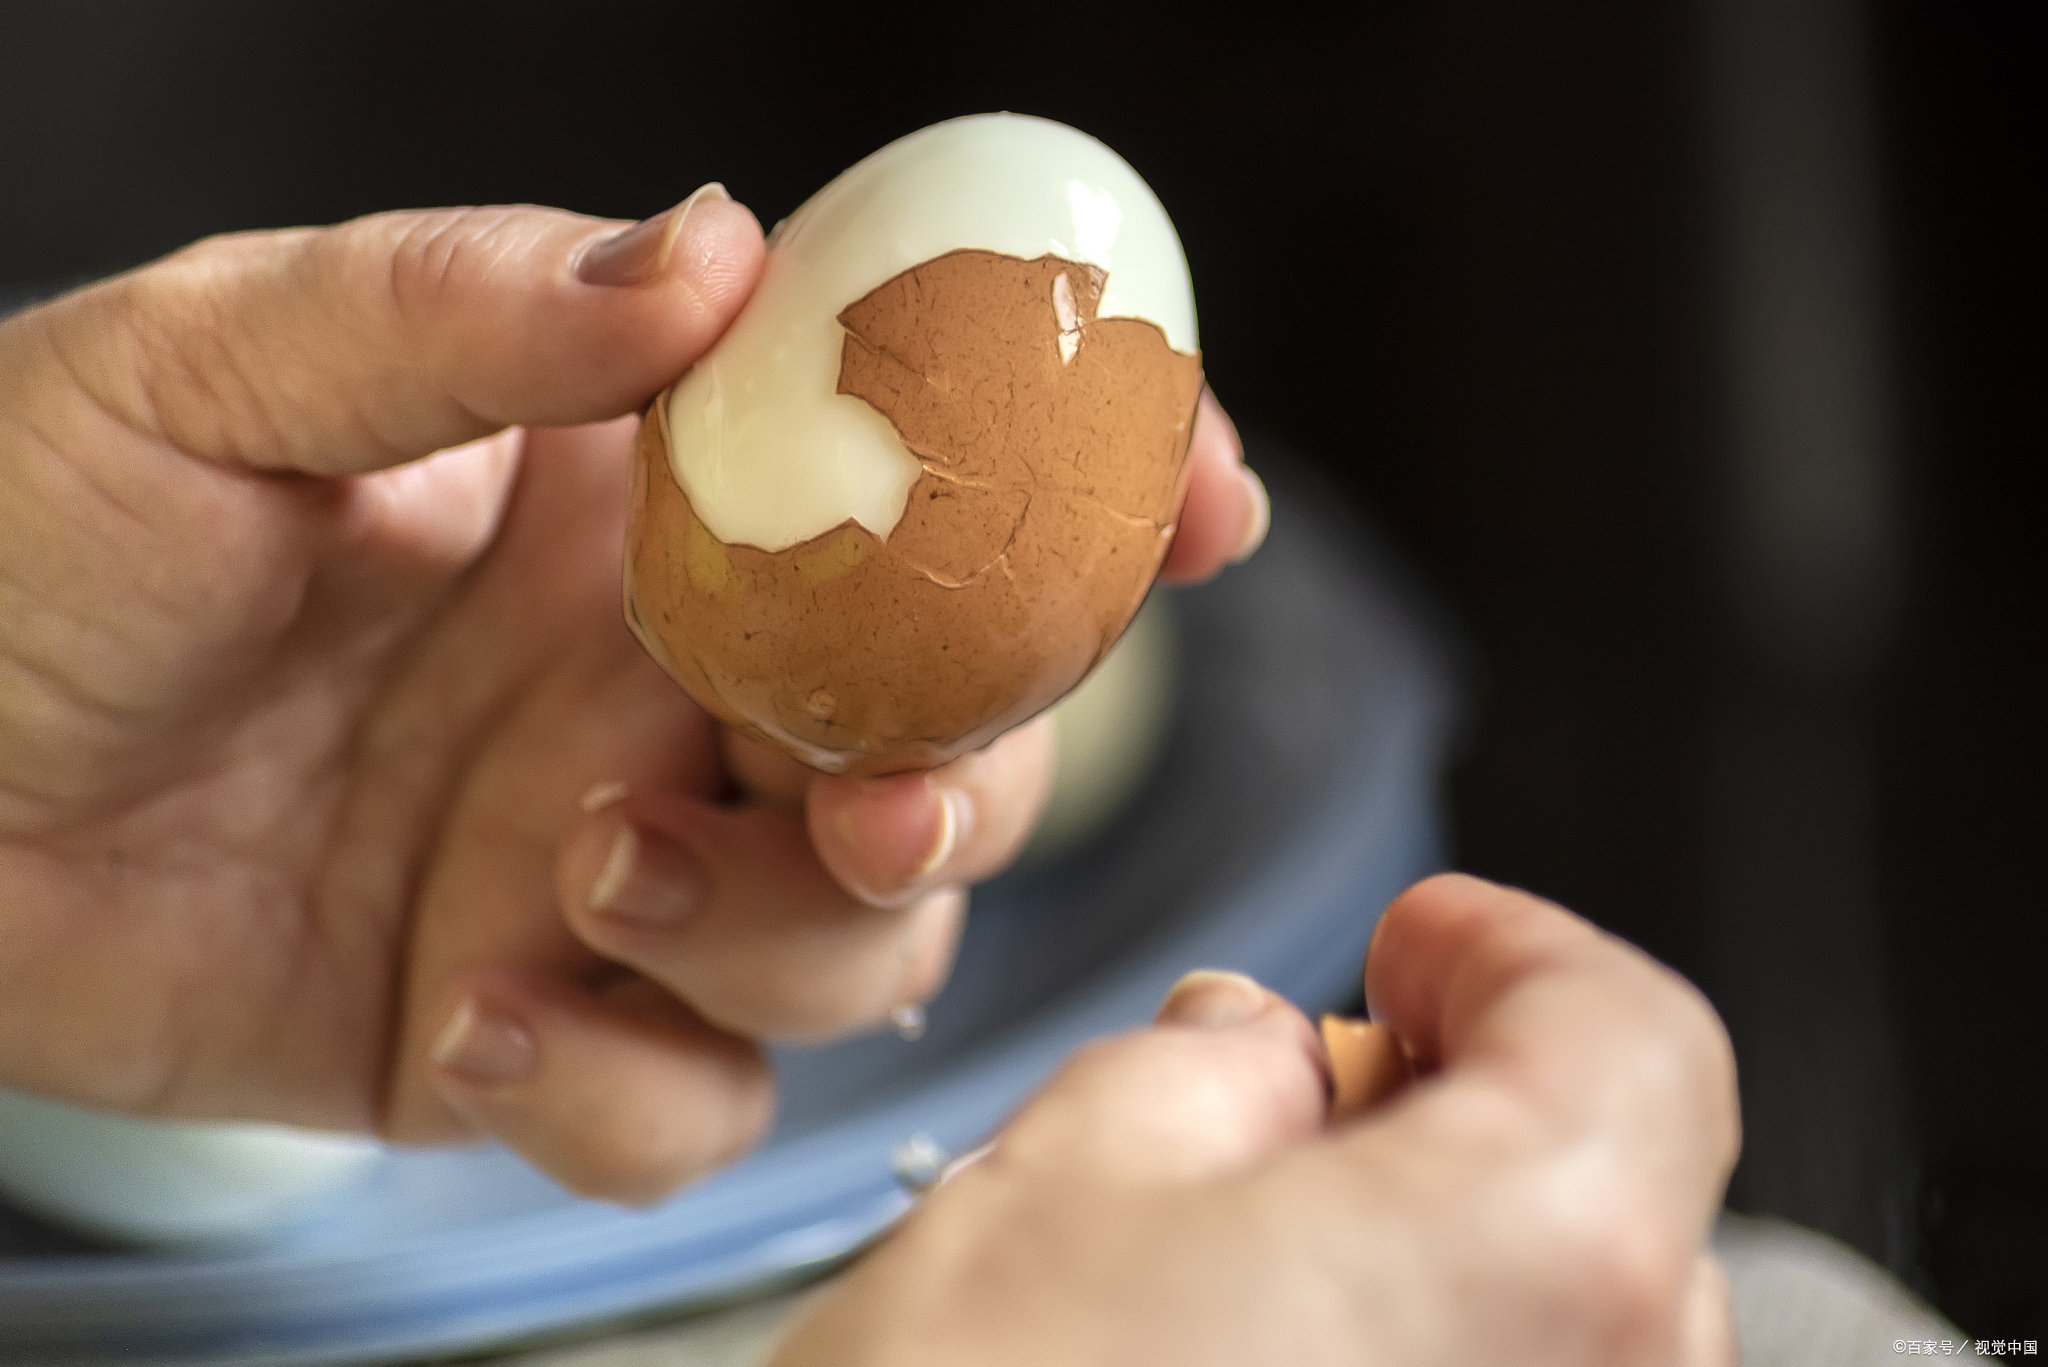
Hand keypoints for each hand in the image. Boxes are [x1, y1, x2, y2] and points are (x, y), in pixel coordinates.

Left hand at [0, 187, 1266, 1201]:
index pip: (928, 480)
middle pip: (952, 747)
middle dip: (965, 786)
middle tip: (866, 805)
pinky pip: (687, 1109)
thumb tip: (711, 253)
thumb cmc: (29, 534)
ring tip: (581, 873)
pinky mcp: (538, 1034)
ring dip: (773, 937)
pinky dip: (626, 1092)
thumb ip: (469, 311)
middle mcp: (674, 683)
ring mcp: (623, 866)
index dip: (1087, 490)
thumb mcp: (217, 368)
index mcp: (644, 501)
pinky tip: (477, 1020)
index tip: (1196, 501)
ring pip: (856, 950)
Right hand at [772, 874, 1740, 1365]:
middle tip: (1311, 1085)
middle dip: (1464, 1105)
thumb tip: (1250, 1055)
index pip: (1636, 1038)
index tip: (1411, 944)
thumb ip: (1197, 1073)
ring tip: (1252, 1254)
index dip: (1513, 955)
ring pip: (1571, 1348)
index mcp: (1537, 1261)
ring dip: (1443, 1259)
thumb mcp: (1056, 1185)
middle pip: (1618, 1199)